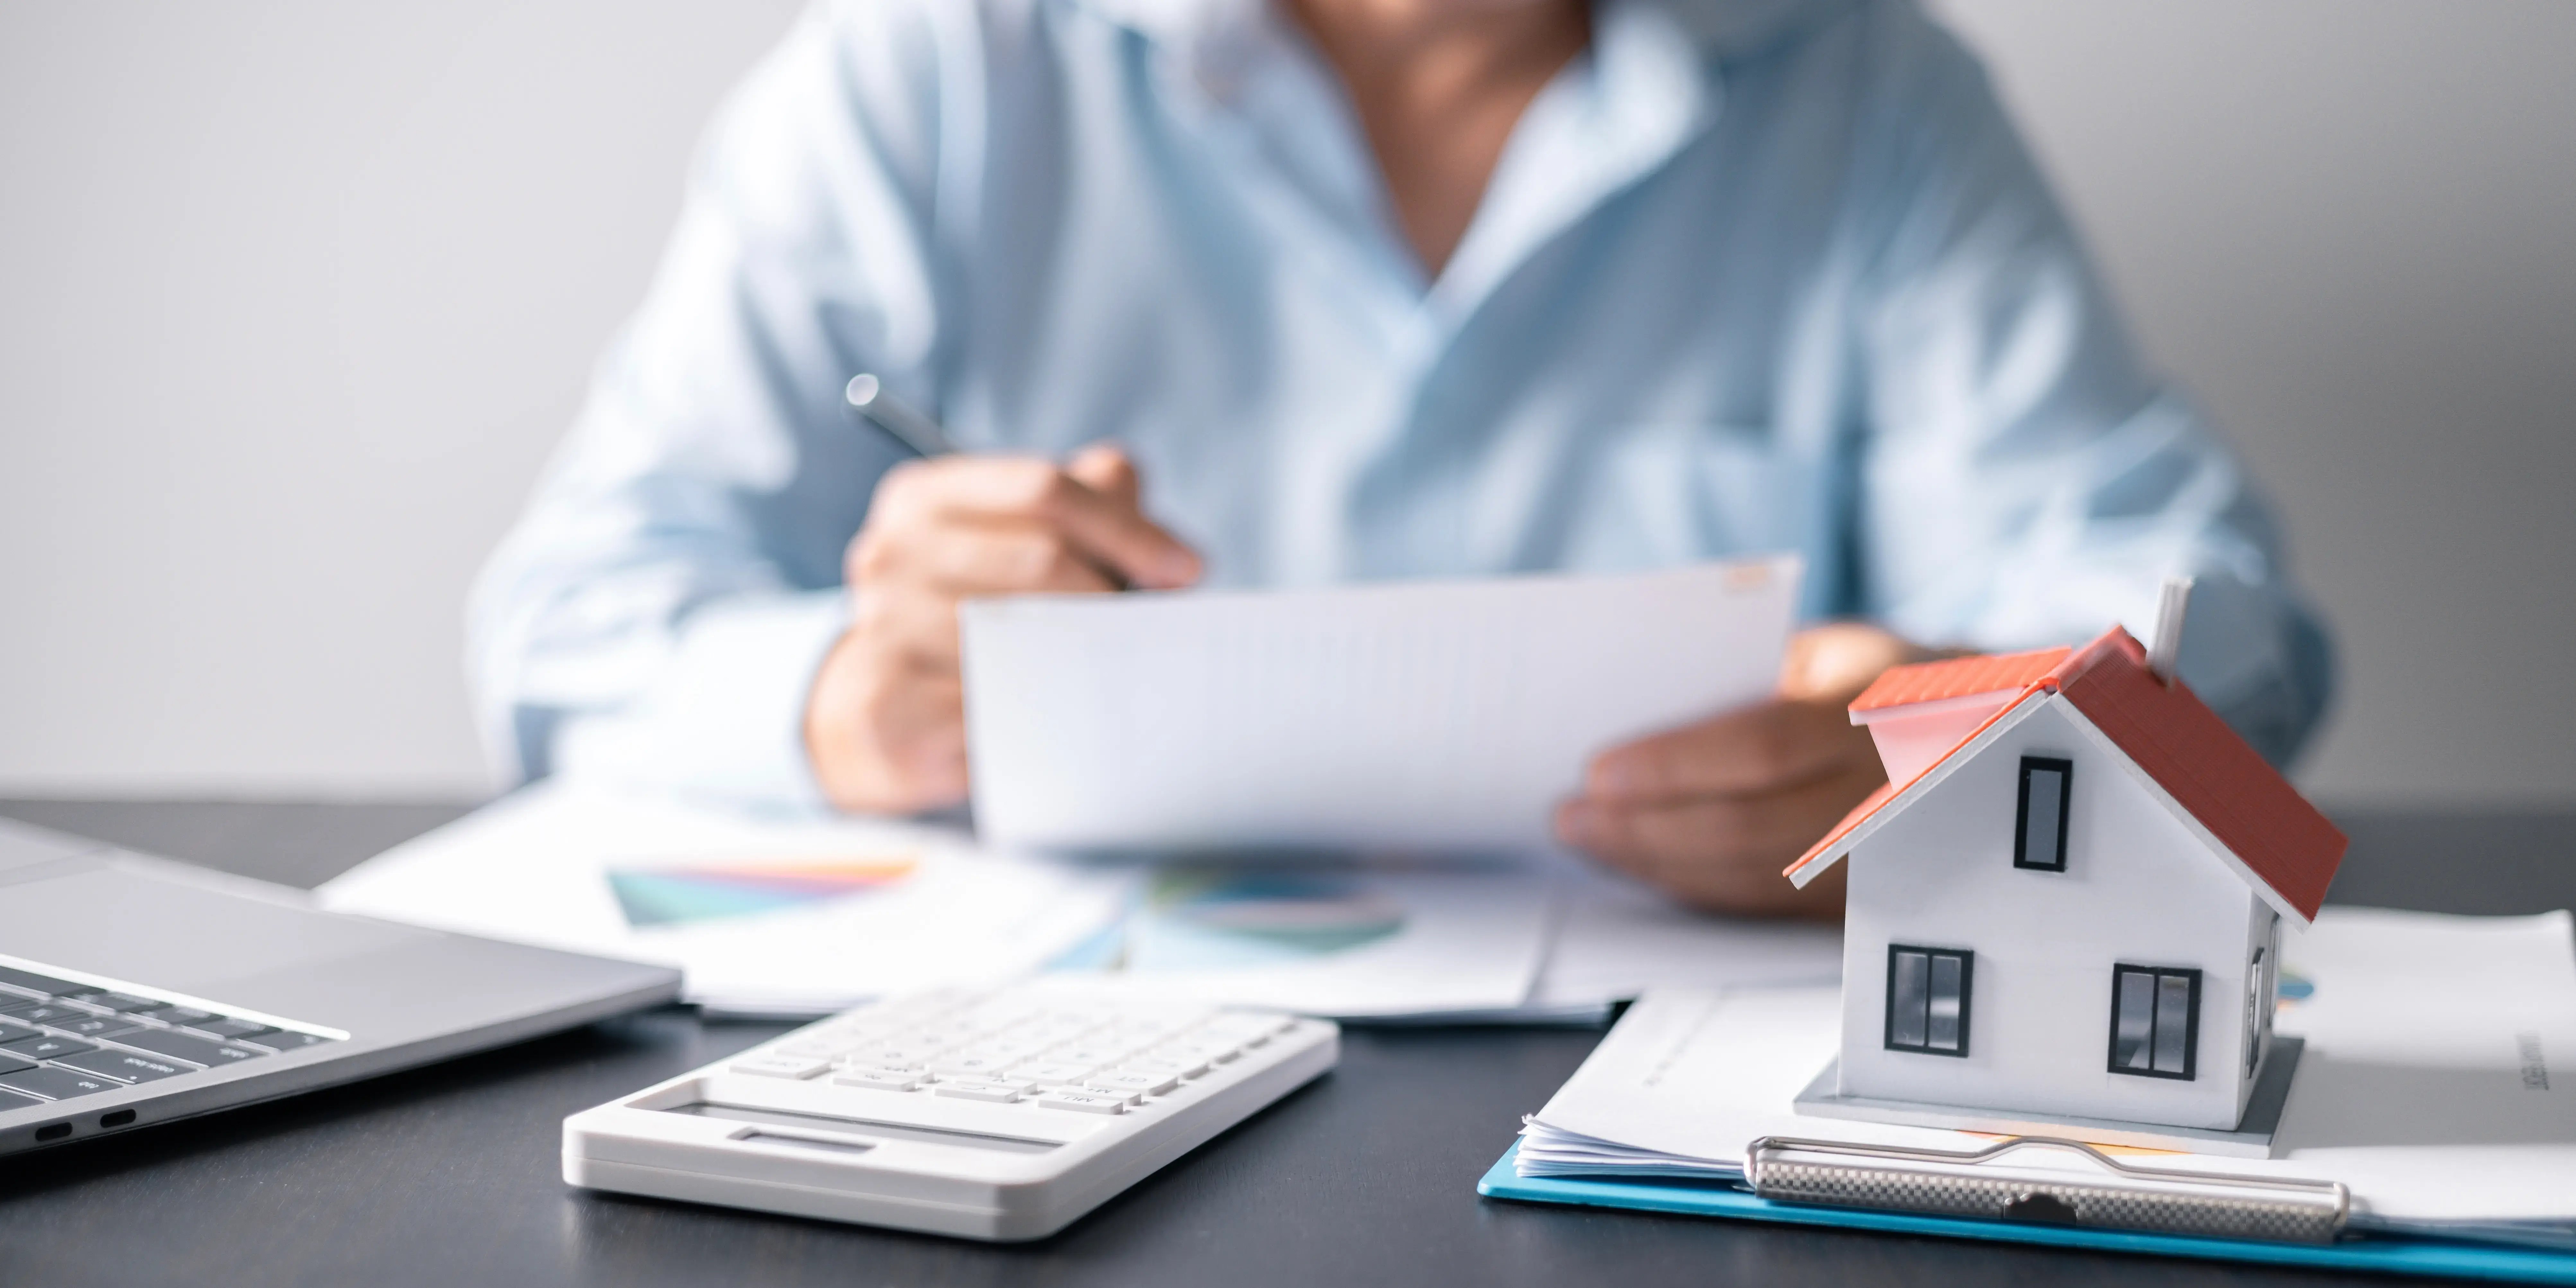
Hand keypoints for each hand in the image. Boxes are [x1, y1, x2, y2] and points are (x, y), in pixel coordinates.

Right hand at [804, 445, 1201, 813]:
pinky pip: (1001, 707)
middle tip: (1146, 633)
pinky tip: (1061, 718)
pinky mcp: (890, 709)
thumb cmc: (979, 611)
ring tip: (1107, 674)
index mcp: (923, 498)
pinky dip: (1046, 714)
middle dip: (1113, 597)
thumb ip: (1090, 504)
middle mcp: (890, 554)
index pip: (1044, 489)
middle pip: (1043, 561)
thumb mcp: (1023, 540)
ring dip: (1087, 660)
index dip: (1126, 528)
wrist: (884, 710)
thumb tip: (1159, 530)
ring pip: (1027, 639)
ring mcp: (882, 630)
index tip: (1185, 569)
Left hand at [1553, 623, 1941, 918]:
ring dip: (1661, 866)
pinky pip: (1772, 903)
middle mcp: (1892, 791)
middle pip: (1749, 828)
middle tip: (1571, 819)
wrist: (1991, 742)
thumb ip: (1756, 678)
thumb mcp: (1838, 653)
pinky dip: (1701, 888)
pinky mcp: (1871, 901)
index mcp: (1884, 710)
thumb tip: (1647, 714)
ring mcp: (1887, 856)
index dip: (1675, 767)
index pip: (1764, 749)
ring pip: (1756, 877)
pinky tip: (1650, 868)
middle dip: (1647, 830)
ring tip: (1592, 842)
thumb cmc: (1888, 683)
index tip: (1598, 772)